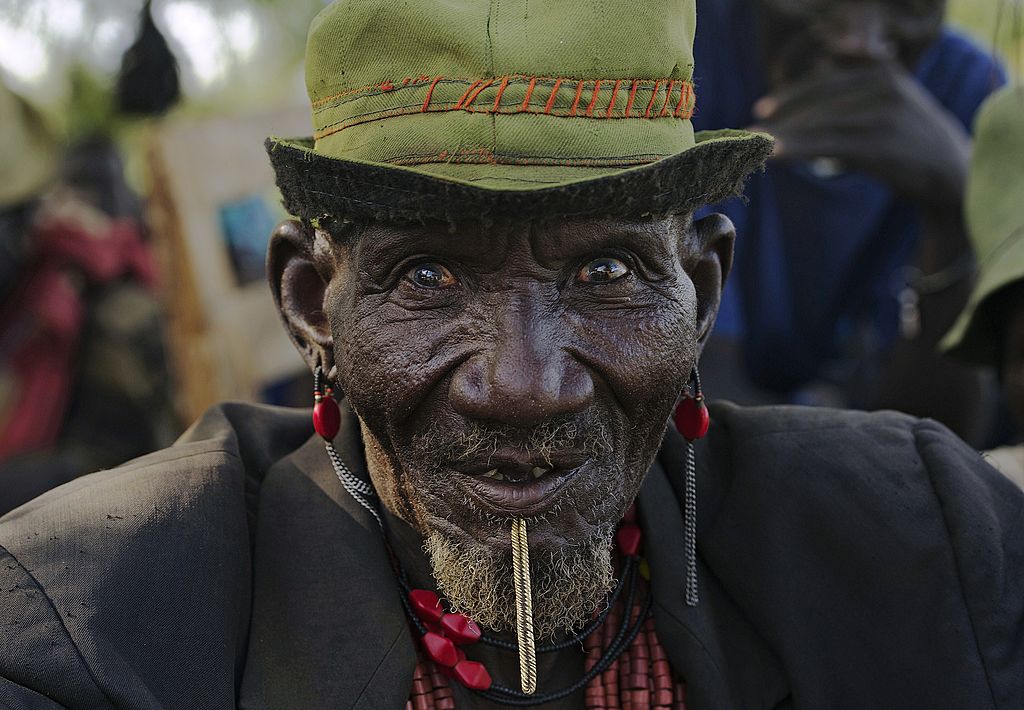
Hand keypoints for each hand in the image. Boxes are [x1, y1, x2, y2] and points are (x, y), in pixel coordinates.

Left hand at [751, 62, 969, 210]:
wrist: (950, 174)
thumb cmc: (909, 140)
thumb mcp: (891, 100)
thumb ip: (859, 84)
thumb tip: (820, 70)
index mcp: (883, 72)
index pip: (824, 82)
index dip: (790, 96)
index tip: (761, 109)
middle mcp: (884, 87)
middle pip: (817, 105)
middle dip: (780, 121)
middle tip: (747, 136)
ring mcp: (883, 115)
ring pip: (819, 125)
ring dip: (781, 136)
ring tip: (754, 147)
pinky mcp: (880, 145)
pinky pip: (828, 145)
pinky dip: (797, 149)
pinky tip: (773, 154)